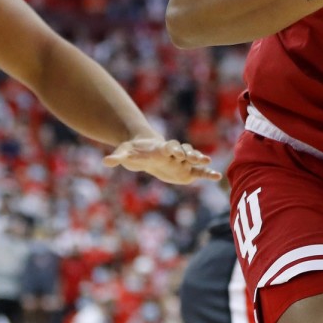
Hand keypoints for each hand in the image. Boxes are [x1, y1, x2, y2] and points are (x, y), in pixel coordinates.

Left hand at [103, 136, 221, 184]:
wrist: (144, 151)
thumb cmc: (134, 151)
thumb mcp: (124, 153)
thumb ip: (117, 157)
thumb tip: (105, 161)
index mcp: (160, 148)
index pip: (167, 146)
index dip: (171, 148)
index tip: (174, 150)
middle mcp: (173, 153)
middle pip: (183, 151)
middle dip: (188, 153)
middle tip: (194, 156)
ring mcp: (181, 161)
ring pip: (192, 159)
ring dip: (199, 160)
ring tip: (207, 162)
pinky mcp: (186, 171)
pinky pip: (198, 172)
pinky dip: (207, 173)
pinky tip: (217, 176)